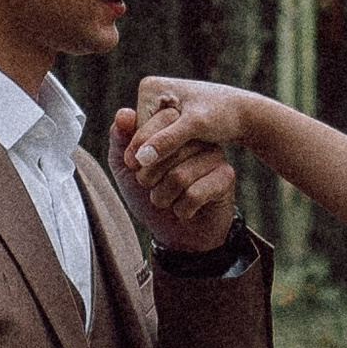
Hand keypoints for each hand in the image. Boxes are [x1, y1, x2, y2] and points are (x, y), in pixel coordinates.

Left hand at [117, 78, 245, 251]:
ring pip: (179, 176)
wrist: (176, 232)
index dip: (139, 147)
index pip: (160, 119)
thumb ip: (120, 141)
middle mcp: (198, 136)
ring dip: (163, 197)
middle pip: (167, 149)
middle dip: (148, 177)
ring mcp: (215, 155)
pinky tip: (184, 209)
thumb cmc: (150, 194)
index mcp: (175, 127)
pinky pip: (194, 193)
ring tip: (165, 200)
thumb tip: (124, 114)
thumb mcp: (126, 168)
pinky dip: (181, 209)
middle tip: (150, 187)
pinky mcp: (226, 177)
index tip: (134, 167)